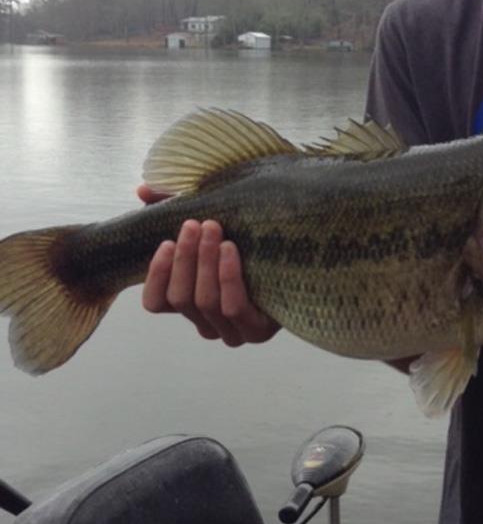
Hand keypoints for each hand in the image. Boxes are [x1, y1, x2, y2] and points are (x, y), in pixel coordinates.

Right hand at [138, 186, 279, 345]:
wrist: (299, 260)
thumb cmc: (247, 242)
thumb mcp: (209, 225)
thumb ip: (172, 208)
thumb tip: (142, 190)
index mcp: (189, 304)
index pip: (155, 303)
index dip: (156, 274)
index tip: (166, 242)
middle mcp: (206, 324)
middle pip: (181, 298)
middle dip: (186, 258)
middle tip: (195, 225)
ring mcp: (230, 332)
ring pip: (206, 302)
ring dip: (206, 262)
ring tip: (214, 230)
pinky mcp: (256, 331)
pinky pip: (233, 307)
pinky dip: (228, 276)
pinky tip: (230, 250)